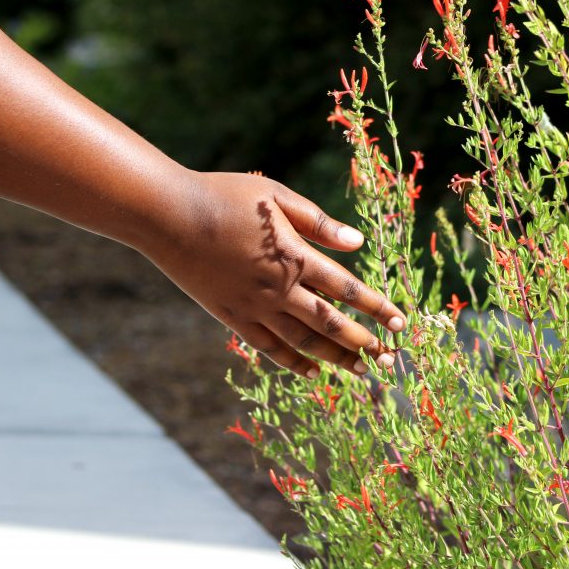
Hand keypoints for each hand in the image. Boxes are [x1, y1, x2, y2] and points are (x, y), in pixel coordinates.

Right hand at [142, 171, 404, 377]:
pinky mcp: (231, 316)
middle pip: (330, 323)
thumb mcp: (277, 197)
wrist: (167, 215)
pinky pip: (267, 347)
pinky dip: (292, 362)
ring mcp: (253, 307)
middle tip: (389, 358)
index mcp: (294, 257)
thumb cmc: (224, 196)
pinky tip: (311, 371)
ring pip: (303, 342)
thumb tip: (357, 243)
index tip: (401, 322)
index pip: (346, 289)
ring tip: (361, 370)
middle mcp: (278, 289)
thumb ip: (319, 223)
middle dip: (364, 341)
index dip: (376, 307)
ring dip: (335, 357)